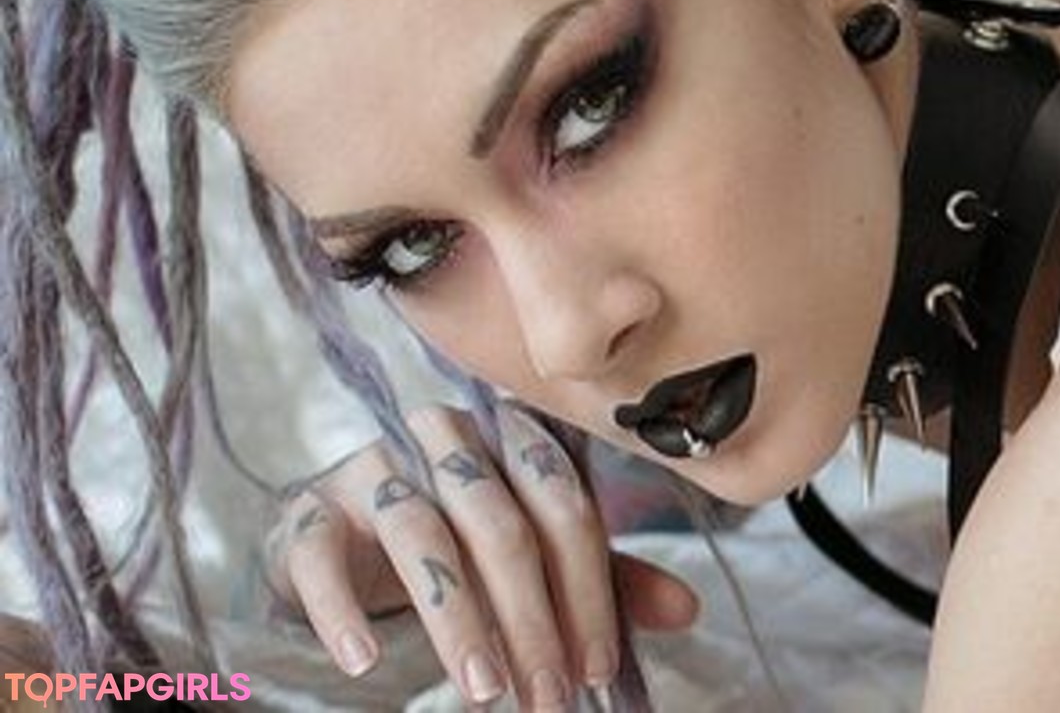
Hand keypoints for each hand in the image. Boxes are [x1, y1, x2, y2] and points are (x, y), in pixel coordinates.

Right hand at [266, 403, 697, 709]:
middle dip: (529, 613)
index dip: (586, 584)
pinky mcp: (309, 510)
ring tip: (482, 689)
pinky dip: (342, 606)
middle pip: (496, 516)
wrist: (343, 538)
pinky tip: (363, 661)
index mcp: (502, 436)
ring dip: (455, 617)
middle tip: (548, 697)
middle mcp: (439, 438)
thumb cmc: (454, 546)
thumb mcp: (530, 559)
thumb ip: (598, 575)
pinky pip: (321, 550)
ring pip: (419, 531)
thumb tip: (687, 608)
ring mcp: (370, 468)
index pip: (559, 496)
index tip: (597, 667)